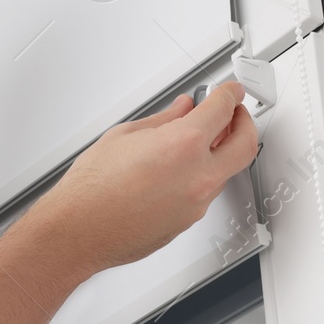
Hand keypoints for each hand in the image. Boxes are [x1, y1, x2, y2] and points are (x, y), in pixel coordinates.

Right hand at [31, 80, 257, 273]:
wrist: (79, 231)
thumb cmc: (91, 189)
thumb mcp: (124, 136)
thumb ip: (162, 121)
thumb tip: (180, 111)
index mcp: (184, 144)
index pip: (223, 109)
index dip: (229, 95)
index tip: (230, 92)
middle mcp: (198, 175)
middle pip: (245, 143)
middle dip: (244, 122)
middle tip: (234, 113)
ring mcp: (197, 202)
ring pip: (226, 170)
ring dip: (222, 151)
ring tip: (202, 140)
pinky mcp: (189, 221)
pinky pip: (206, 192)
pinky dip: (202, 175)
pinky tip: (182, 168)